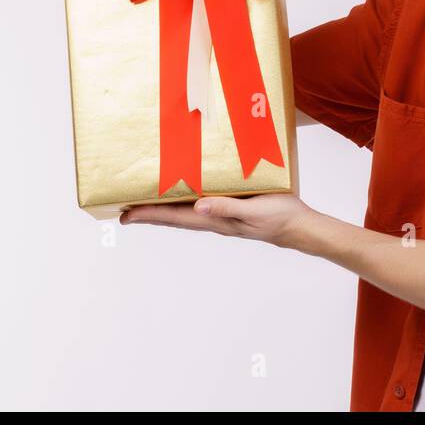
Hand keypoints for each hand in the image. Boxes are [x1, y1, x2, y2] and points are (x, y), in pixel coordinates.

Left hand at [119, 192, 314, 250]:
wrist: (300, 227)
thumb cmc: (280, 217)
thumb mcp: (253, 210)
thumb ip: (226, 208)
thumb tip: (197, 207)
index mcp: (216, 220)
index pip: (175, 218)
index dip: (149, 216)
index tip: (126, 215)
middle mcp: (214, 220)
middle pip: (174, 217)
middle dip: (148, 214)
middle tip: (124, 211)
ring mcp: (222, 217)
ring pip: (185, 213)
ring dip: (163, 210)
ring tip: (145, 205)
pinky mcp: (232, 210)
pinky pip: (200, 207)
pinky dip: (184, 203)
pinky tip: (184, 198)